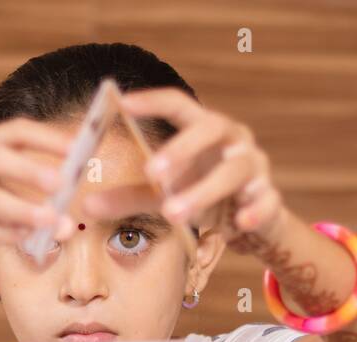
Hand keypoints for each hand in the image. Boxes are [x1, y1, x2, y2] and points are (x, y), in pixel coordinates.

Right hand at [0, 118, 78, 272]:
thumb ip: (14, 186)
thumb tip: (66, 194)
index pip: (11, 132)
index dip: (44, 138)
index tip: (76, 147)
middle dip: (28, 169)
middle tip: (60, 182)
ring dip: (22, 210)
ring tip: (51, 221)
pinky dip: (2, 235)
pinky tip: (25, 239)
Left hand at [81, 87, 286, 250]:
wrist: (248, 221)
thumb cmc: (202, 194)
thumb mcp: (163, 194)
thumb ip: (129, 198)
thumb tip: (86, 207)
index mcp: (204, 129)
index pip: (180, 104)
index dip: (154, 101)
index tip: (125, 102)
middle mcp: (232, 140)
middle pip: (211, 129)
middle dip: (181, 149)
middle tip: (152, 173)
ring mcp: (254, 167)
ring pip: (233, 170)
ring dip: (204, 190)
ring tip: (174, 213)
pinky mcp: (269, 198)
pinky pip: (266, 201)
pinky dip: (253, 212)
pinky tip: (237, 225)